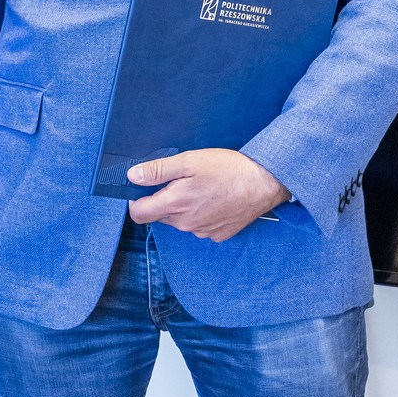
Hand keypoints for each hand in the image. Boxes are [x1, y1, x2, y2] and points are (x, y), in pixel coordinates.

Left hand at [127, 148, 290, 240]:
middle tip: (180, 181)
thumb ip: (157, 170)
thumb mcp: (188, 161)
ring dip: (183, 207)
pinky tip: (214, 199)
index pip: (139, 214)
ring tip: (201, 188)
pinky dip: (201, 215)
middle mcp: (186, 224)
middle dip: (163, 200)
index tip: (143, 189)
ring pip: (180, 221)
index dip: (136, 200)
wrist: (265, 182)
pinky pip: (200, 227)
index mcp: (175, 205)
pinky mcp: (219, 235)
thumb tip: (132, 176)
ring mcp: (204, 232)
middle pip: (160, 216)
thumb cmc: (227, 169)